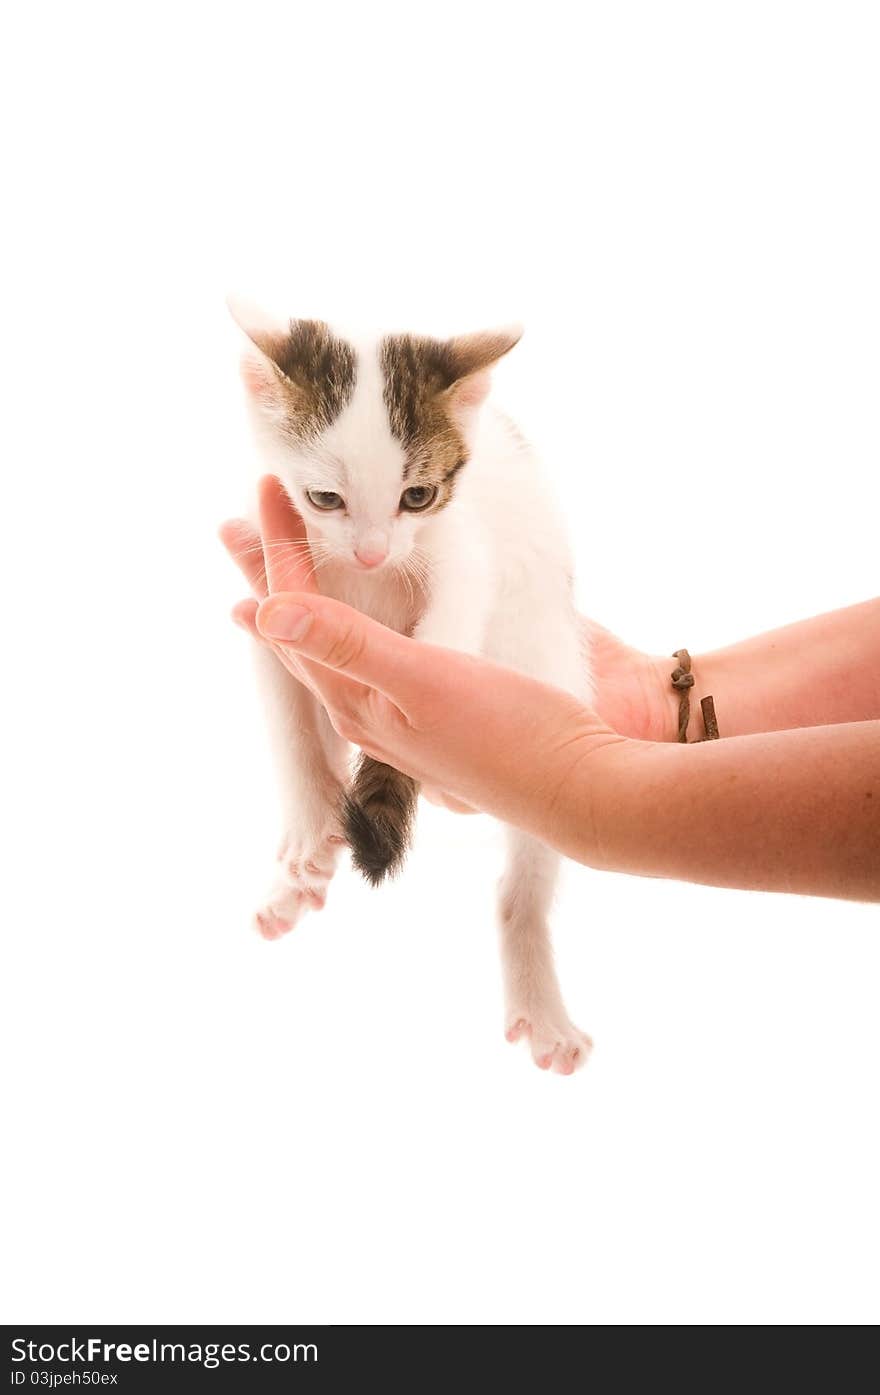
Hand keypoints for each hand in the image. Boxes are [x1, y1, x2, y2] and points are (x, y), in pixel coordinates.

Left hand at [220, 478, 625, 838]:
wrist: (579, 790)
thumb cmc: (512, 736)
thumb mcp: (427, 680)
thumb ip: (349, 645)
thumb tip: (267, 612)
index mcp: (355, 701)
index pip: (294, 614)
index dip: (277, 551)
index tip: (266, 489)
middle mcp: (364, 714)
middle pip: (295, 635)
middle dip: (266, 577)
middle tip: (230, 527)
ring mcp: (396, 722)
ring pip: (324, 652)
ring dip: (296, 606)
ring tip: (266, 581)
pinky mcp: (431, 721)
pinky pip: (361, 667)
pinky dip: (338, 633)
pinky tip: (350, 635)